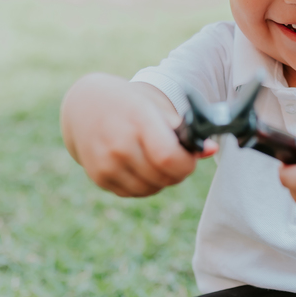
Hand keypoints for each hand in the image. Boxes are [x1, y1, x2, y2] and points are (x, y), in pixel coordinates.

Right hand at [62, 74, 215, 197]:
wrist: (84, 105)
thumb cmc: (129, 103)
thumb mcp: (156, 107)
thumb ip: (183, 131)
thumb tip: (211, 150)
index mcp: (138, 120)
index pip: (168, 158)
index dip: (186, 164)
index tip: (189, 157)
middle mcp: (119, 144)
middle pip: (164, 177)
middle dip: (178, 172)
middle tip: (176, 158)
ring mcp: (106, 163)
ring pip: (151, 189)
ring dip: (162, 181)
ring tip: (158, 161)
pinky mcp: (99, 177)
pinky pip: (134, 193)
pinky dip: (144, 184)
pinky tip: (141, 166)